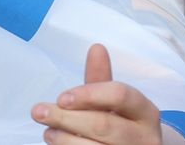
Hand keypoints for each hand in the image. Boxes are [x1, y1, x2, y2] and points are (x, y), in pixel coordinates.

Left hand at [30, 44, 162, 144]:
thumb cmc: (121, 122)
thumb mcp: (112, 101)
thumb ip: (101, 78)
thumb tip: (96, 48)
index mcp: (146, 111)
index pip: (120, 95)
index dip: (89, 94)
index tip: (61, 97)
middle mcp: (145, 137)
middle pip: (104, 125)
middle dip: (67, 118)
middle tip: (39, 112)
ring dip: (64, 139)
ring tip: (48, 131)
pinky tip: (57, 143)